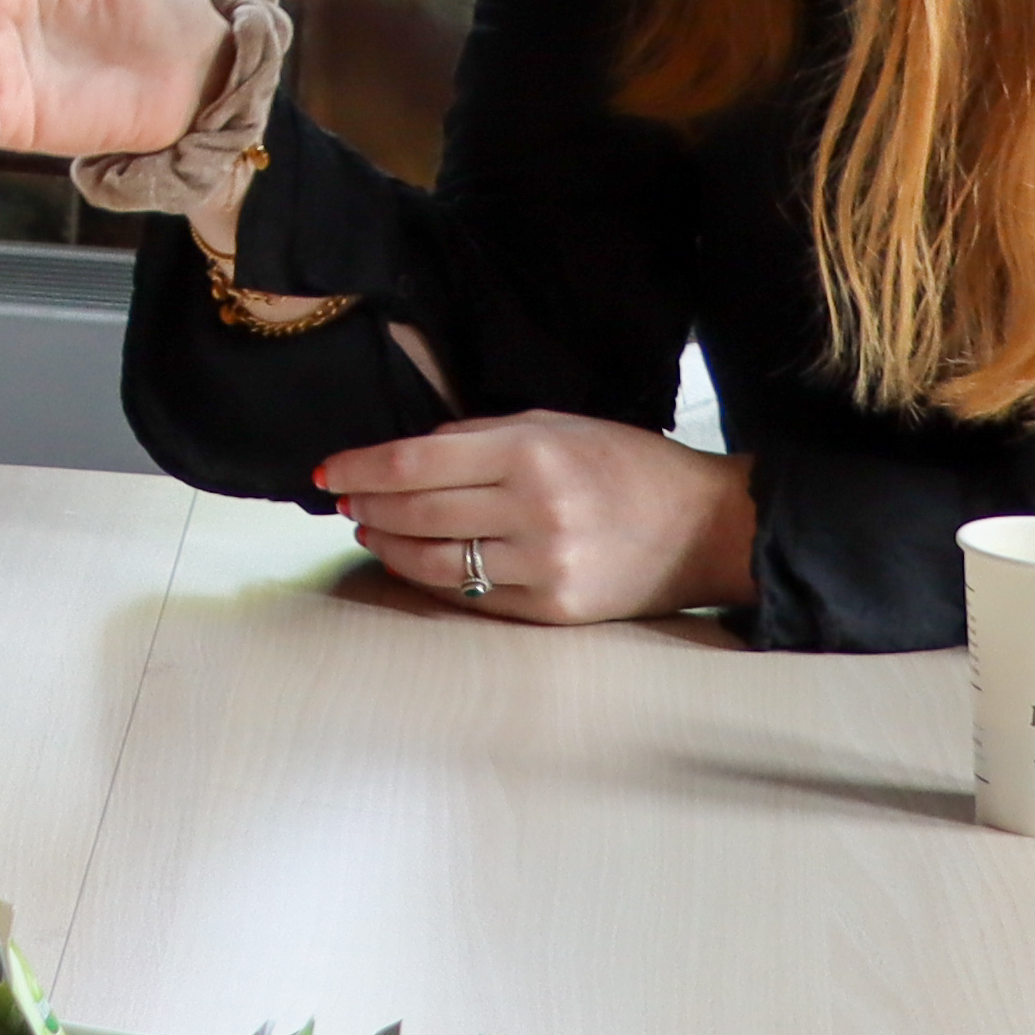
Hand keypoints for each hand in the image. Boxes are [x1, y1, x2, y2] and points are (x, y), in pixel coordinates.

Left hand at [319, 416, 760, 623]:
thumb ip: (477, 437)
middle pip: (415, 512)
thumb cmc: (625, 465)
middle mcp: (534, 511)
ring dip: (387, 545)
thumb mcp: (554, 425)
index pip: (413, 463)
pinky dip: (429, 578)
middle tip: (345, 500)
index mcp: (531, 453)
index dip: (360, 467)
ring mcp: (543, 566)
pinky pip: (468, 596)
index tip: (328, 470)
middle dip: (367, 506)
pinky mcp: (552, 609)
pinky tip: (413, 561)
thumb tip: (402, 454)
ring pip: (432, 561)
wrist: (706, 527)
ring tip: (371, 529)